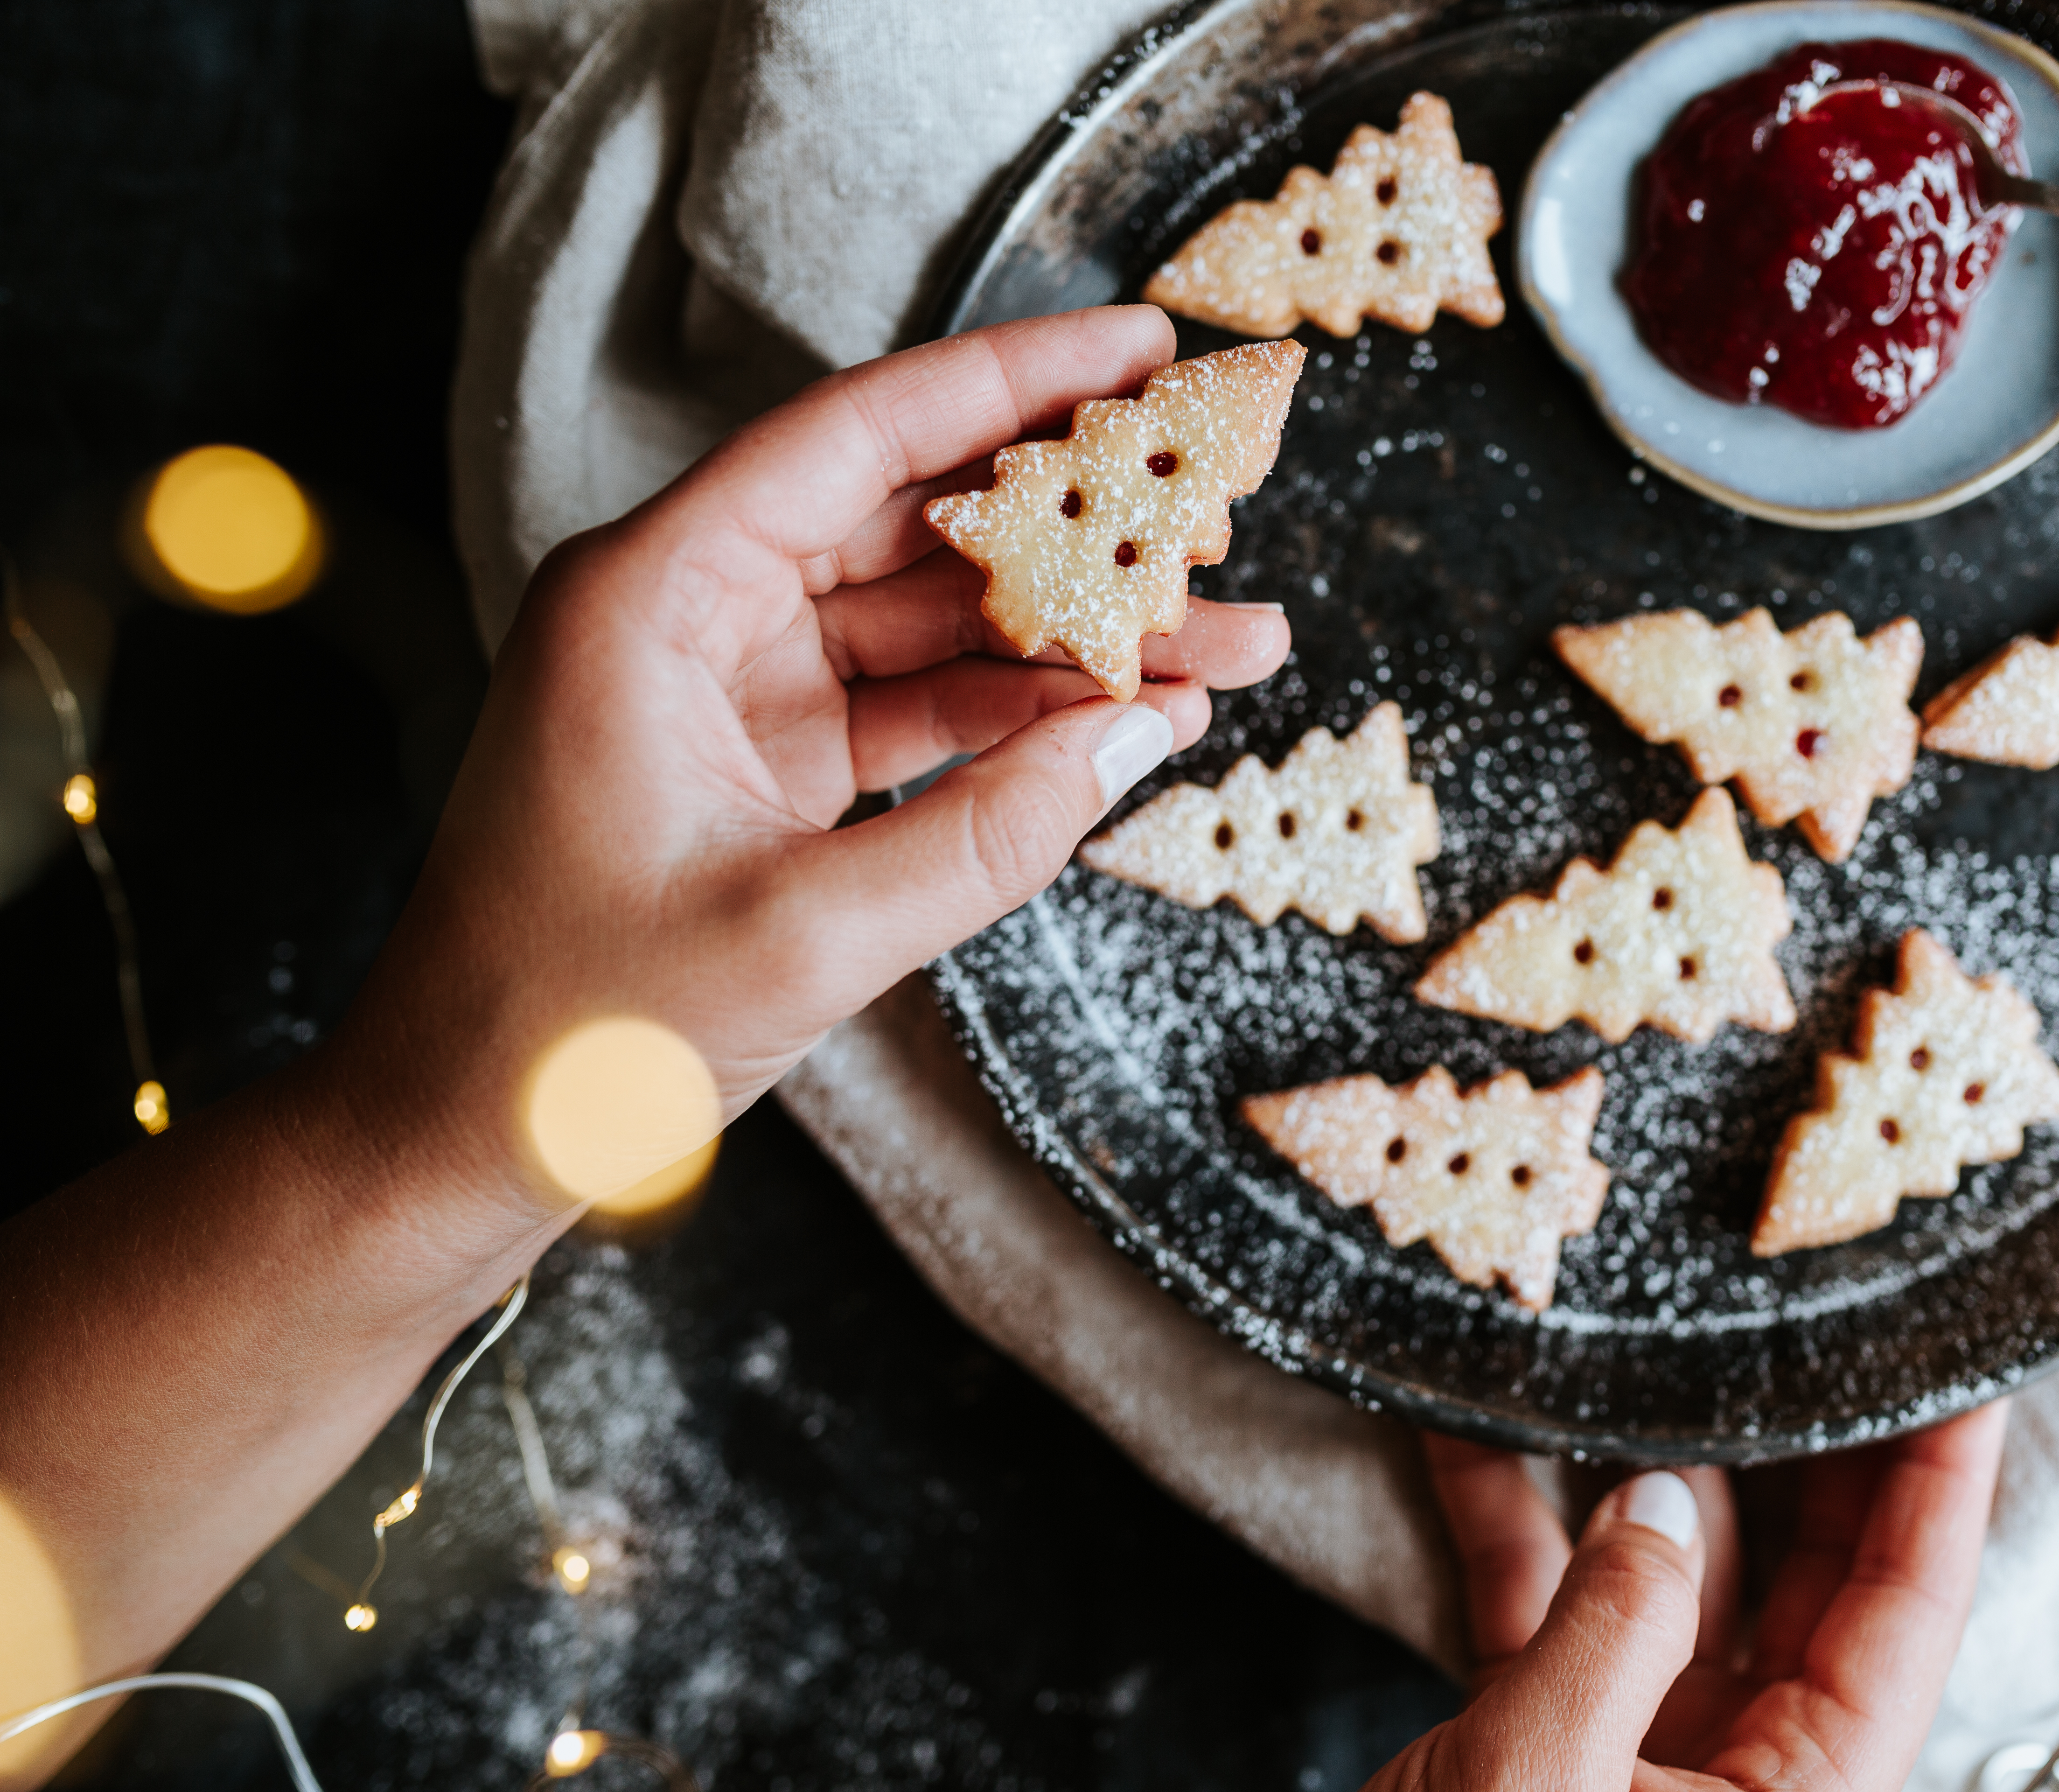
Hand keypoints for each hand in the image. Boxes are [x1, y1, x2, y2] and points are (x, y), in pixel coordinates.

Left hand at [342, 303, 1287, 1212]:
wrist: (461, 1133)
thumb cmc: (574, 1031)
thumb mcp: (801, 935)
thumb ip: (984, 837)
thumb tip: (1135, 740)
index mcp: (651, 598)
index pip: (858, 437)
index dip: (1010, 381)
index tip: (1139, 348)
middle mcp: (688, 612)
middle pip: (912, 518)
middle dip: (1076, 525)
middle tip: (1218, 511)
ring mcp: (728, 685)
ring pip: (931, 620)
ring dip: (1070, 636)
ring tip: (1223, 643)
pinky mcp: (761, 758)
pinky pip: (914, 705)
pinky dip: (1014, 715)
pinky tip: (1126, 720)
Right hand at [1374, 1406, 2005, 1791]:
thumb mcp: (1543, 1780)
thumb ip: (1613, 1628)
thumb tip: (1654, 1505)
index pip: (1904, 1613)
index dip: (1939, 1486)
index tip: (1966, 1372)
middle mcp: (1744, 1783)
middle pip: (1808, 1582)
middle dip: (1804, 1444)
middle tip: (1818, 1315)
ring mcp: (1643, 1763)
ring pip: (1676, 1580)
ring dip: (1642, 1466)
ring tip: (1652, 1344)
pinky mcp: (1548, 1753)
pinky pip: (1554, 1617)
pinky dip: (1518, 1529)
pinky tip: (1478, 1438)